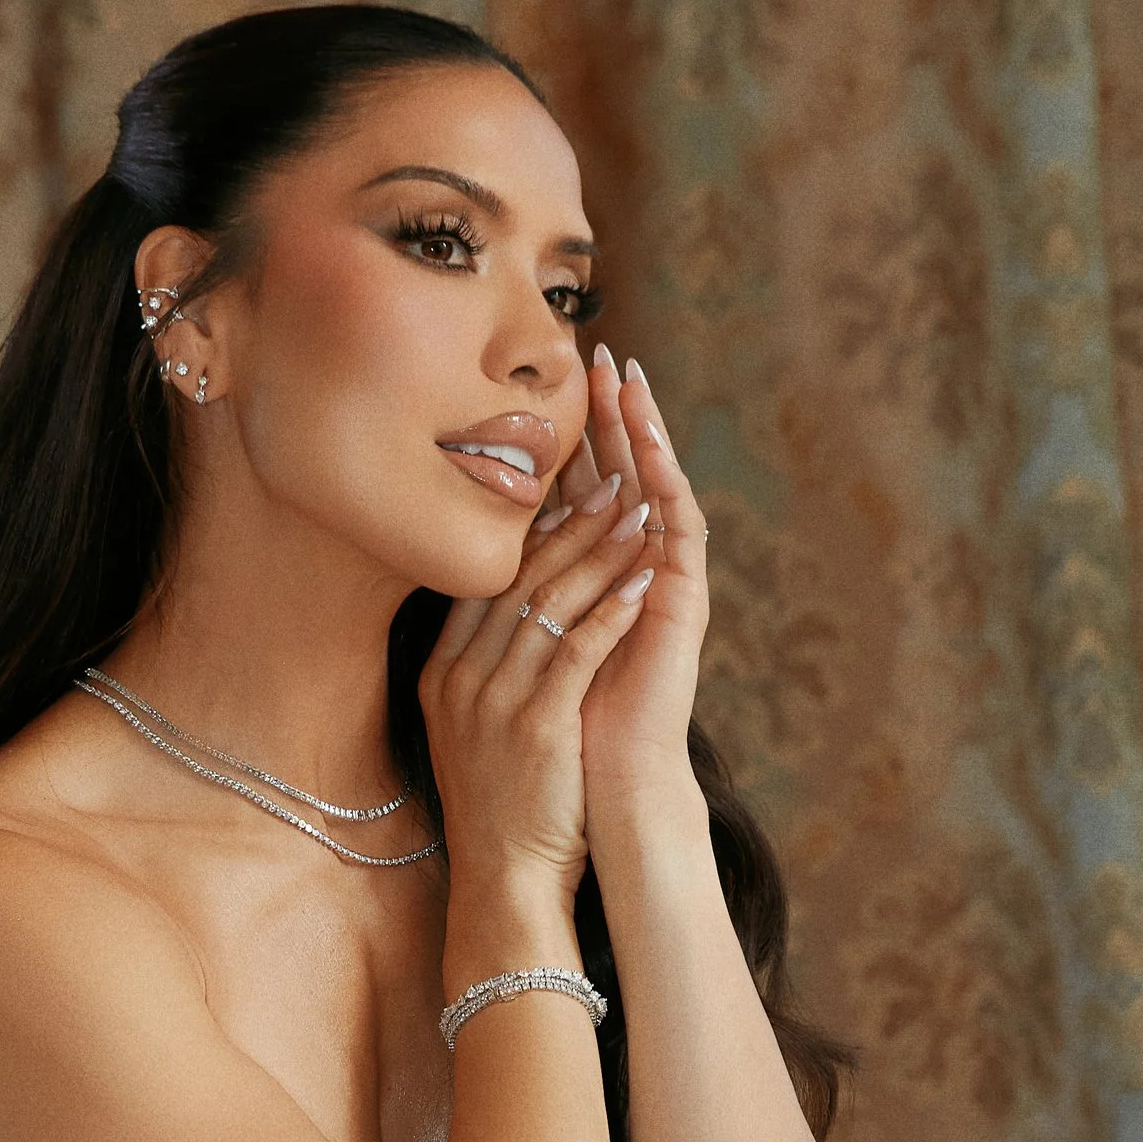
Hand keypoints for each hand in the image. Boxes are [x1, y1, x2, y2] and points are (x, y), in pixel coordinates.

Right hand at [418, 464, 660, 900]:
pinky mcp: (537, 727)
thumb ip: (481, 670)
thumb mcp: (469, 729)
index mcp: (440, 674)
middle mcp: (460, 680)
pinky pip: (578, 651)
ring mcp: (494, 702)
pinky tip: (643, 582)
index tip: (567, 494)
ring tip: (637, 515)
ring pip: (550, 605)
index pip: (483, 582)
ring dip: (599, 554)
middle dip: (570, 526)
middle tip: (612, 483)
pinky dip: (613, 611)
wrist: (503, 880)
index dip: (528, 534)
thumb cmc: (500, 805)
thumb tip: (512, 611)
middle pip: (517, 581)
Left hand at [541, 347, 705, 817]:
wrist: (601, 787)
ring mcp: (663, 585)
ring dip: (645, 433)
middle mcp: (632, 574)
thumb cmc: (557, 730)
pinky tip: (652, 444)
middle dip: (611, 417)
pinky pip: (677, 529)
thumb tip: (459, 554)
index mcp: (592, 580)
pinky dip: (666, 485)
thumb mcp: (517, 645)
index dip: (573, 441)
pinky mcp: (683, 602)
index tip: (550, 386)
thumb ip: (508, 596)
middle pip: (623, 477)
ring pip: (655, 489)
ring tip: (630, 377)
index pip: (585, 493)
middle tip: (601, 354)